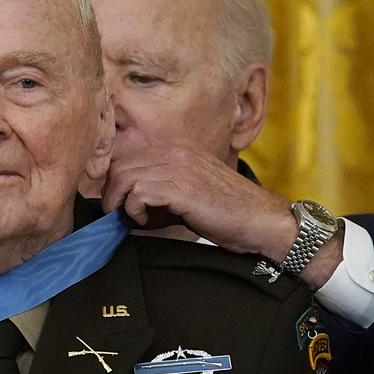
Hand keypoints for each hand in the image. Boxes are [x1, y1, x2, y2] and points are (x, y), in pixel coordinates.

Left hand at [101, 146, 341, 287]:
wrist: (260, 221)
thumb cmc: (227, 214)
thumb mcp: (189, 195)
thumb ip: (161, 194)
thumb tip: (129, 207)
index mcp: (178, 150)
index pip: (129, 156)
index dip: (116, 181)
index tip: (119, 203)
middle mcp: (176, 151)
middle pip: (120, 164)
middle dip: (113, 192)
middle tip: (119, 214)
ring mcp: (178, 165)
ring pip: (124, 176)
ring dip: (122, 202)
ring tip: (134, 218)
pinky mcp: (180, 186)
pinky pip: (138, 192)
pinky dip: (136, 210)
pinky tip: (149, 222)